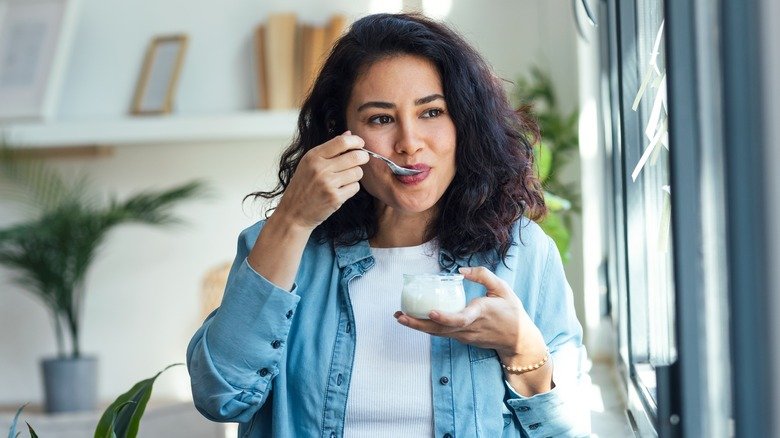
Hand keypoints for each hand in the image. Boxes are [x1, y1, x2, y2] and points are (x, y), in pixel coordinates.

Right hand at [274, 131, 368, 230]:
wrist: (292, 213)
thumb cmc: (302, 187)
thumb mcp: (309, 164)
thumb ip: (329, 149)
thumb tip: (349, 134)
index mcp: (313, 156)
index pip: (342, 142)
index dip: (356, 141)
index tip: (360, 144)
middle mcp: (320, 168)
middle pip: (355, 156)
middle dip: (362, 157)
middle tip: (361, 160)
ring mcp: (328, 183)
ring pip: (358, 172)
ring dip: (355, 175)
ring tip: (345, 179)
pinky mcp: (335, 198)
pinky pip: (355, 187)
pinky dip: (351, 188)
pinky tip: (341, 190)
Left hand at [394, 266, 546, 361]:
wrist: (518, 341)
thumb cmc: (512, 312)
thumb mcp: (503, 288)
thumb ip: (483, 275)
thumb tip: (461, 270)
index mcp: (480, 313)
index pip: (460, 319)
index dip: (445, 317)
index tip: (431, 312)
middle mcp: (469, 327)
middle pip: (440, 329)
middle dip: (418, 324)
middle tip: (400, 316)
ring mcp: (464, 336)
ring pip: (438, 333)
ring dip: (418, 326)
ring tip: (400, 317)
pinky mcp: (462, 338)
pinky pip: (442, 333)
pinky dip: (427, 327)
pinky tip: (414, 319)